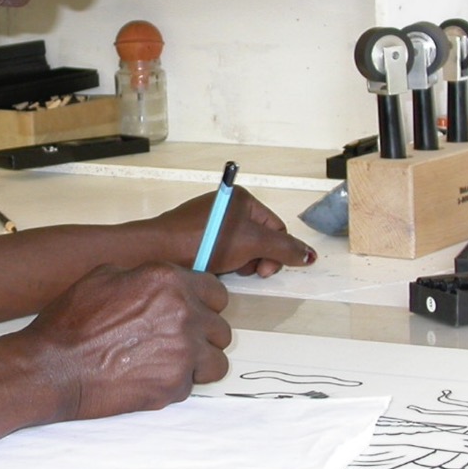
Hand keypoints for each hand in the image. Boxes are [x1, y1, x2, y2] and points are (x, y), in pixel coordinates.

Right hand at [15, 261, 231, 420]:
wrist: (53, 367)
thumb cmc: (71, 322)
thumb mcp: (102, 277)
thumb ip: (142, 277)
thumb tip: (159, 284)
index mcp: (168, 280)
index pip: (216, 292)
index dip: (204, 304)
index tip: (194, 313)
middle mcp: (183, 313)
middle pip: (220, 328)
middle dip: (202, 336)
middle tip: (176, 342)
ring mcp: (183, 352)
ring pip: (217, 361)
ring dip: (199, 363)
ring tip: (170, 364)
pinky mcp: (175, 386)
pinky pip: (193, 385)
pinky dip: (176, 384)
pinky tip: (150, 377)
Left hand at [151, 186, 316, 277]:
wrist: (159, 251)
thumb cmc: (202, 240)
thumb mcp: (252, 242)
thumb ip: (284, 249)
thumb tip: (308, 255)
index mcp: (242, 199)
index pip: (276, 228)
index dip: (276, 252)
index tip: (264, 270)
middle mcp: (226, 207)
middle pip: (260, 240)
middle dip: (255, 259)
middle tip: (242, 269)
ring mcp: (211, 223)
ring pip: (241, 250)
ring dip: (238, 264)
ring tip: (223, 268)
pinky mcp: (198, 238)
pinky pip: (221, 254)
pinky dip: (221, 265)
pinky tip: (211, 269)